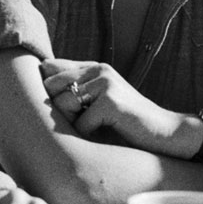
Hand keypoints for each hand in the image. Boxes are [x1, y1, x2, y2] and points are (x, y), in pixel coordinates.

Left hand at [39, 58, 188, 153]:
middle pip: (51, 87)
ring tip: (96, 127)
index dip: (45, 89)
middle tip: (81, 121)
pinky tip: (108, 133)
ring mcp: (105, 83)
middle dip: (59, 109)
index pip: (50, 68)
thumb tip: (35, 85)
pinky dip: (89, 136)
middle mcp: (98, 69)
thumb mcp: (99, 102)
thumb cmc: (128, 124)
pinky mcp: (110, 101)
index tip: (53, 105)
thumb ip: (74, 91)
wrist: (166, 134)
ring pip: (63, 105)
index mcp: (93, 67)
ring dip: (74, 124)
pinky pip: (80, 125)